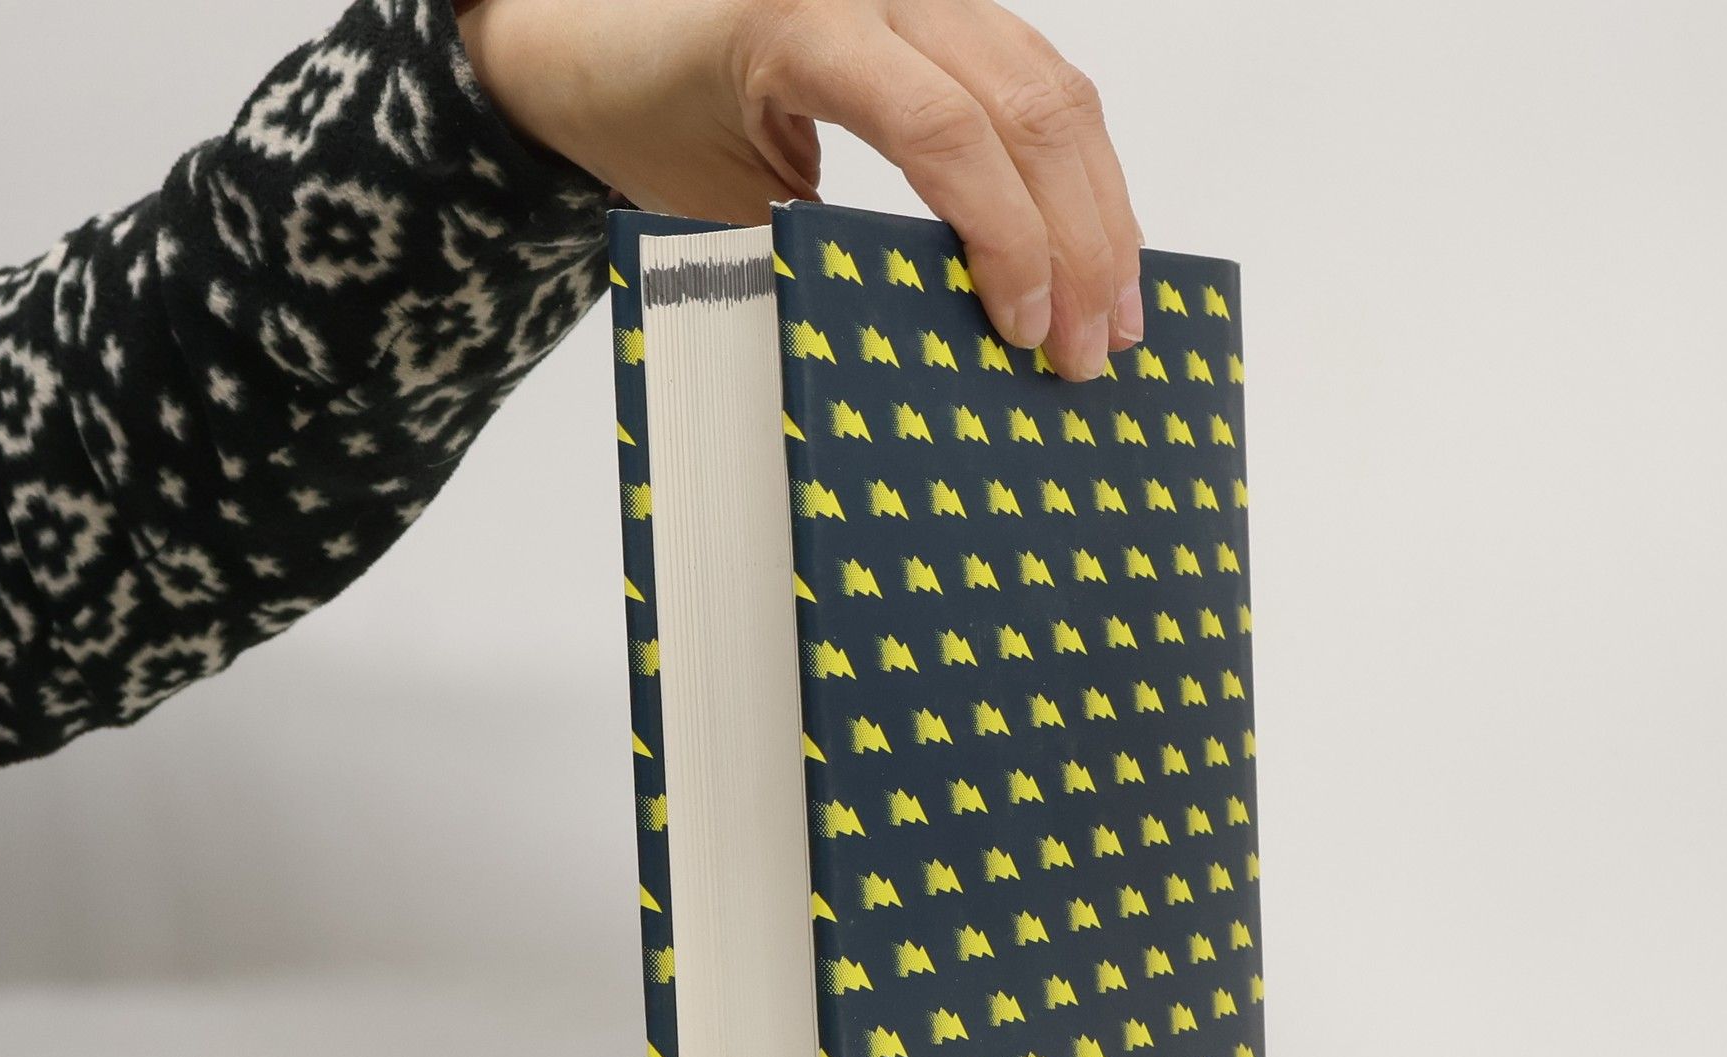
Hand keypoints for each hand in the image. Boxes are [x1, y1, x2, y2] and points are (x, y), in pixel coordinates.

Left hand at [454, 0, 1142, 378]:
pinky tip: (1099, 252)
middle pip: (1027, 111)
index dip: (1003, 239)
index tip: (1021, 333)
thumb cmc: (657, 124)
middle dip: (1074, 245)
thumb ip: (828, 257)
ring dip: (1100, 215)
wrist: (613, 45)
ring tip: (1113, 319)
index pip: (943, 130)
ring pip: (1058, 95)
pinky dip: (1082, 180)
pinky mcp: (956, 16)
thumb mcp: (724, 205)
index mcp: (805, 25)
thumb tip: (942, 351)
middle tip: (1085, 354)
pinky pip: (1046, 88)